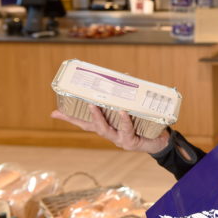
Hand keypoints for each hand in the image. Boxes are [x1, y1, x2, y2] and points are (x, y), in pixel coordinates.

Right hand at [51, 104, 169, 153]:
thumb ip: (128, 95)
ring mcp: (120, 140)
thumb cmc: (147, 123)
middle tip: (68, 107)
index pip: (86, 122)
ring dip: (98, 117)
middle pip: (91, 127)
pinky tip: (122, 112)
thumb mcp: (135, 108)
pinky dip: (124, 121)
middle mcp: (111, 134)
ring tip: (94, 105)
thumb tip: (124, 75)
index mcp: (109, 126)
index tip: (54, 112)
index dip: (71, 117)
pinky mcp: (131, 142)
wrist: (162, 141)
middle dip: (79, 117)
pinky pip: (126, 130)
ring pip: (105, 130)